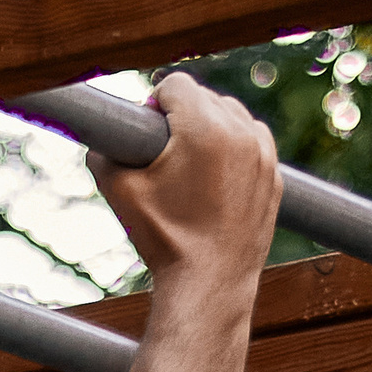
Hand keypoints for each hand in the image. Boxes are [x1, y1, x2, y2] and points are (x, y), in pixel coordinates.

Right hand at [90, 74, 280, 294]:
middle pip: (206, 96)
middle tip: (166, 153)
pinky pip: (253, 144)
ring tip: (192, 166)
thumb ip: (102, 154)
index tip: (148, 129)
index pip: (176, 84)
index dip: (154, 103)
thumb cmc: (164, 241)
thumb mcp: (121, 193)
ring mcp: (264, 154)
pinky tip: (215, 179)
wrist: (208, 287)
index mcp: (204, 128)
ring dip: (212, 129)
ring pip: (233, 117)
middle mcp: (241, 132)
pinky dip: (235, 152)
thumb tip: (96, 139)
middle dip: (184, 117)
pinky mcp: (275, 176)